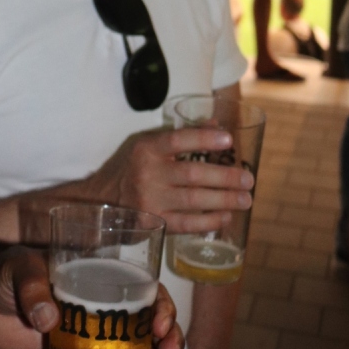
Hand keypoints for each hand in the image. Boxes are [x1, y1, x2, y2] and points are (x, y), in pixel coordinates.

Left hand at [0, 246, 182, 348]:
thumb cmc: (4, 272)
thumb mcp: (18, 267)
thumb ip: (31, 285)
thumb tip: (48, 317)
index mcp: (96, 276)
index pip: (140, 285)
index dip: (160, 301)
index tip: (159, 322)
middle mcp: (101, 306)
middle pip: (147, 319)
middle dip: (168, 333)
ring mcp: (90, 336)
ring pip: (135, 348)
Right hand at [74, 128, 253, 234]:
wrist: (100, 201)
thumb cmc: (129, 169)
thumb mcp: (147, 146)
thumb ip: (180, 137)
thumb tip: (216, 125)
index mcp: (146, 148)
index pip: (178, 139)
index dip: (204, 139)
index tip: (229, 140)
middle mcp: (148, 173)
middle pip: (193, 173)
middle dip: (225, 177)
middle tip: (248, 179)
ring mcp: (151, 200)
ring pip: (194, 200)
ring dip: (224, 200)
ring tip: (246, 199)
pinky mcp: (155, 223)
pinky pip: (187, 223)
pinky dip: (209, 221)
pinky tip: (225, 217)